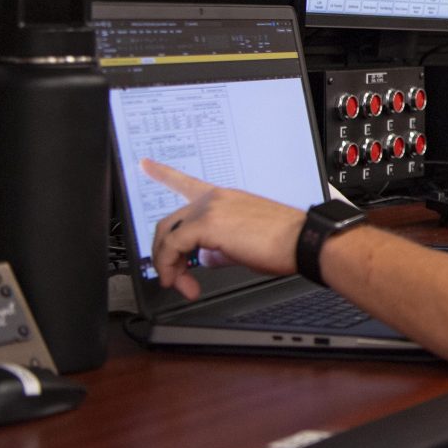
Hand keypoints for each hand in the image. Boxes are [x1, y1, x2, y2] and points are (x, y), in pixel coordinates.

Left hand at [143, 160, 307, 299]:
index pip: (186, 182)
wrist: (302, 241)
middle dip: (164, 255)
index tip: (145, 164)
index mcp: (224, 198)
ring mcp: (209, 208)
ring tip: (181, 284)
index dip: (162, 173)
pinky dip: (171, 267)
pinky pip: (173, 247)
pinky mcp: (207, 224)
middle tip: (174, 278)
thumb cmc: (284, 243)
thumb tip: (205, 258)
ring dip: (168, 265)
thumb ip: (218, 247)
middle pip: (169, 223)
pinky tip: (182, 281)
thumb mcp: (244, 244)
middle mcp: (214, 198)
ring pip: (167, 236)